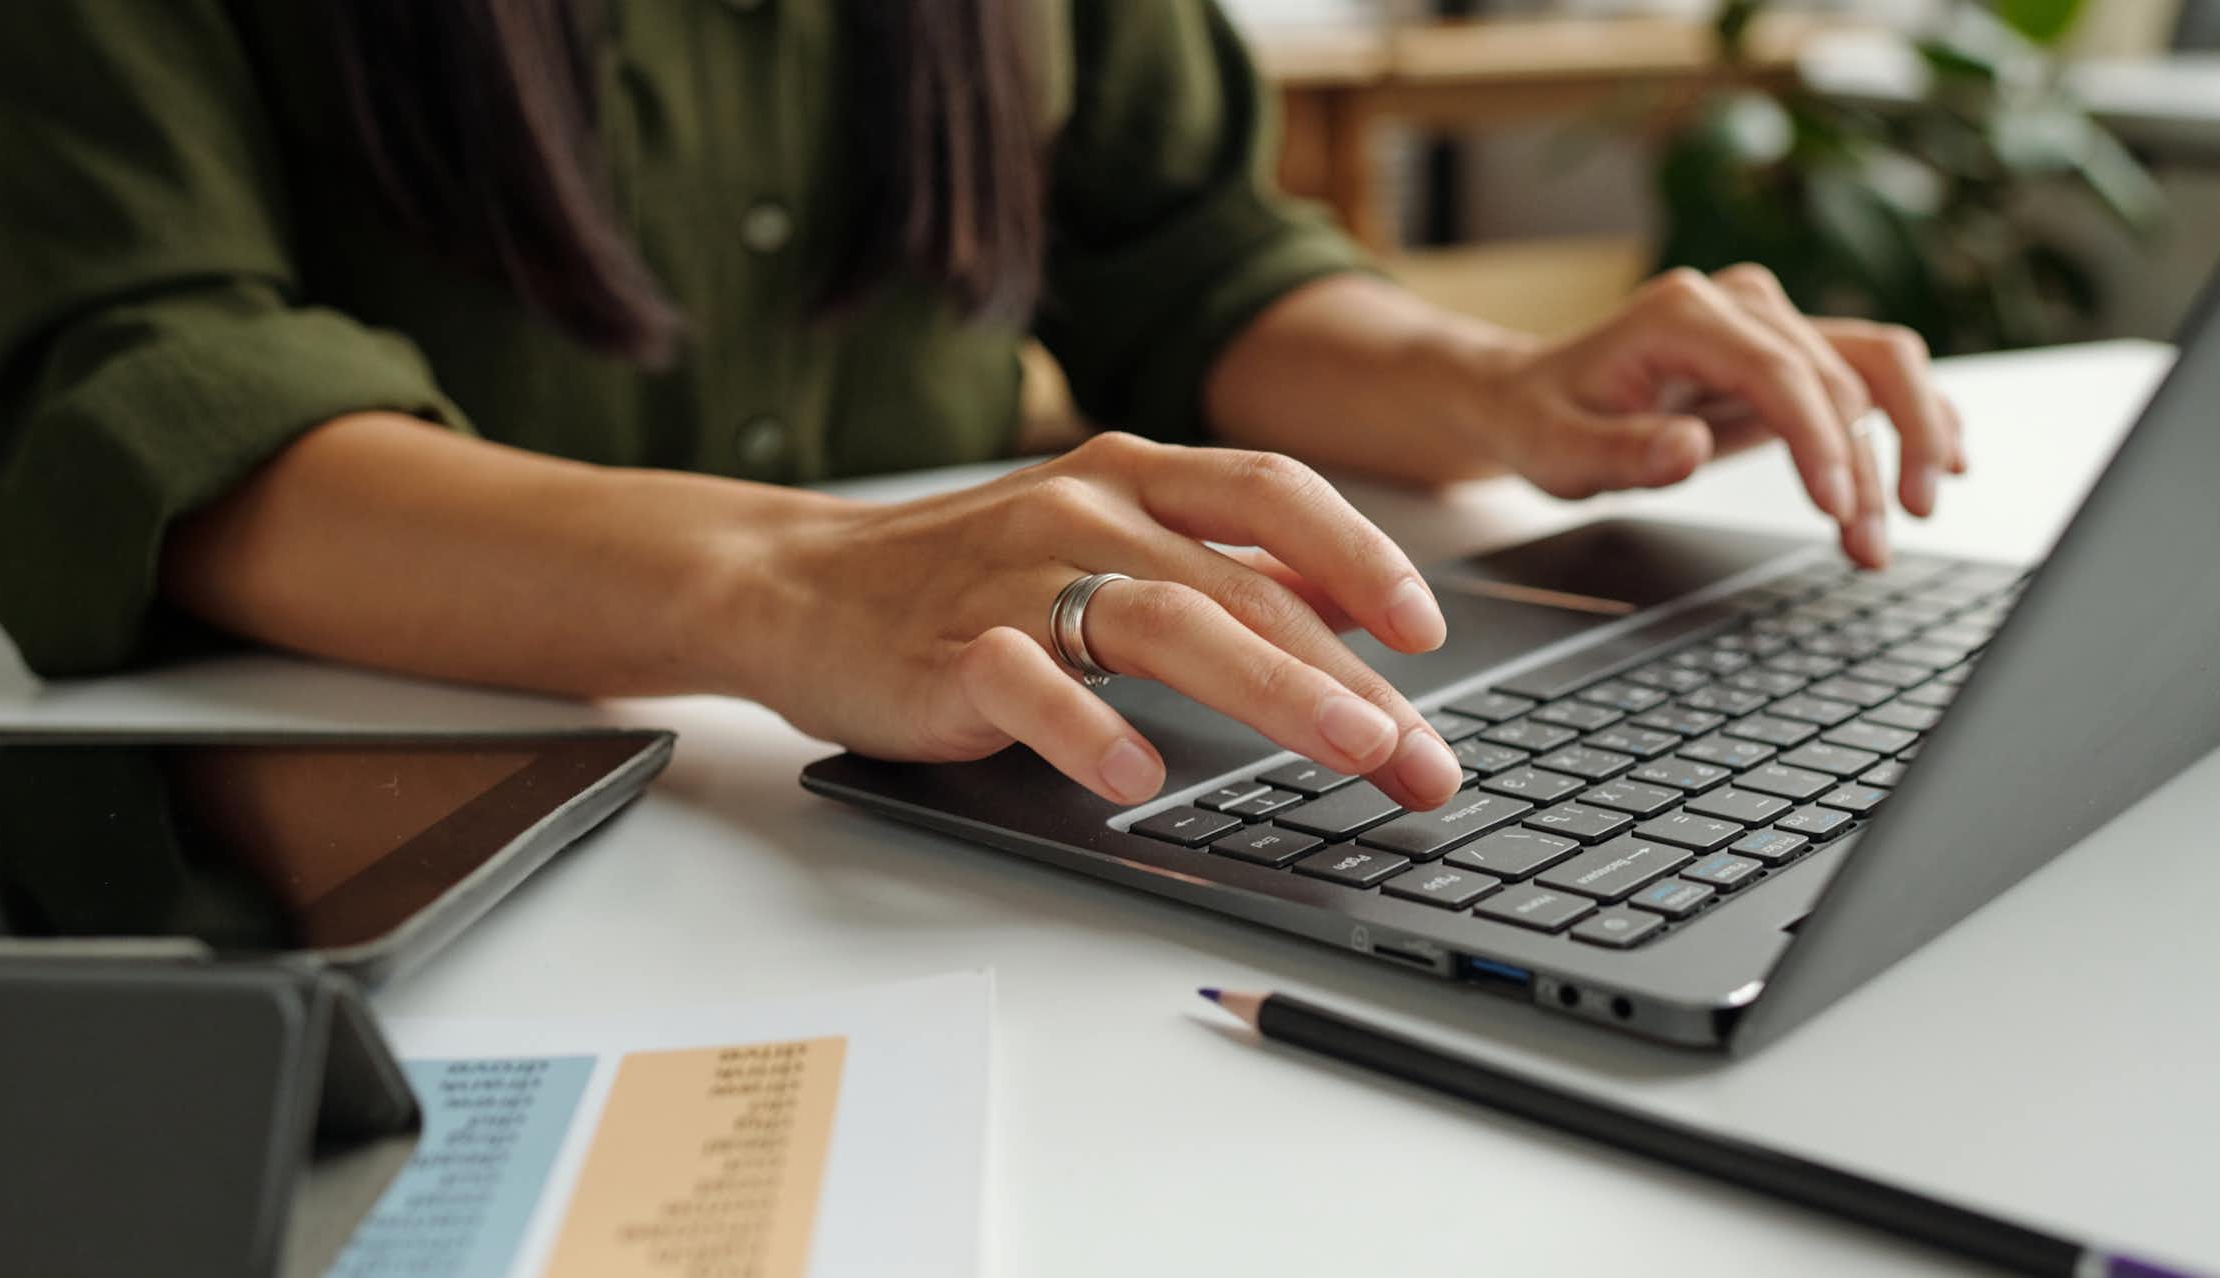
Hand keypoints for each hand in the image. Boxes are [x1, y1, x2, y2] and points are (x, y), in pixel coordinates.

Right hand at [752, 433, 1466, 809]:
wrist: (792, 584)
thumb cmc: (963, 575)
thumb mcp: (1102, 540)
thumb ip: (1220, 564)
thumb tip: (1351, 604)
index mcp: (1130, 476)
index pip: (1272, 492)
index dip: (1362, 556)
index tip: (1426, 632)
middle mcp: (1083, 510)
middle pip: (1245, 583)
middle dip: (1354, 674)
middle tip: (1422, 755)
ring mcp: (1014, 576)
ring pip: (1162, 620)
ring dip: (1272, 687)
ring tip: (1349, 748)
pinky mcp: (947, 649)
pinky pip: (1028, 684)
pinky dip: (1087, 731)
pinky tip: (1137, 781)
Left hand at [1465, 265, 1967, 567]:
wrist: (1536, 394)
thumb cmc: (1545, 420)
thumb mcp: (1557, 451)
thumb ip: (1621, 452)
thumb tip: (1688, 446)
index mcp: (1683, 314)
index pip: (1780, 373)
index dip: (1820, 442)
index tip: (1839, 509)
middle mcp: (1741, 302)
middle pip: (1841, 374)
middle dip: (1867, 466)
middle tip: (1871, 546)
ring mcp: (1773, 320)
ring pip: (1877, 365)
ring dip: (1908, 440)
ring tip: (1913, 516)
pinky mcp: (1792, 349)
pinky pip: (1874, 369)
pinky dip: (1914, 413)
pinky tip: (1945, 460)